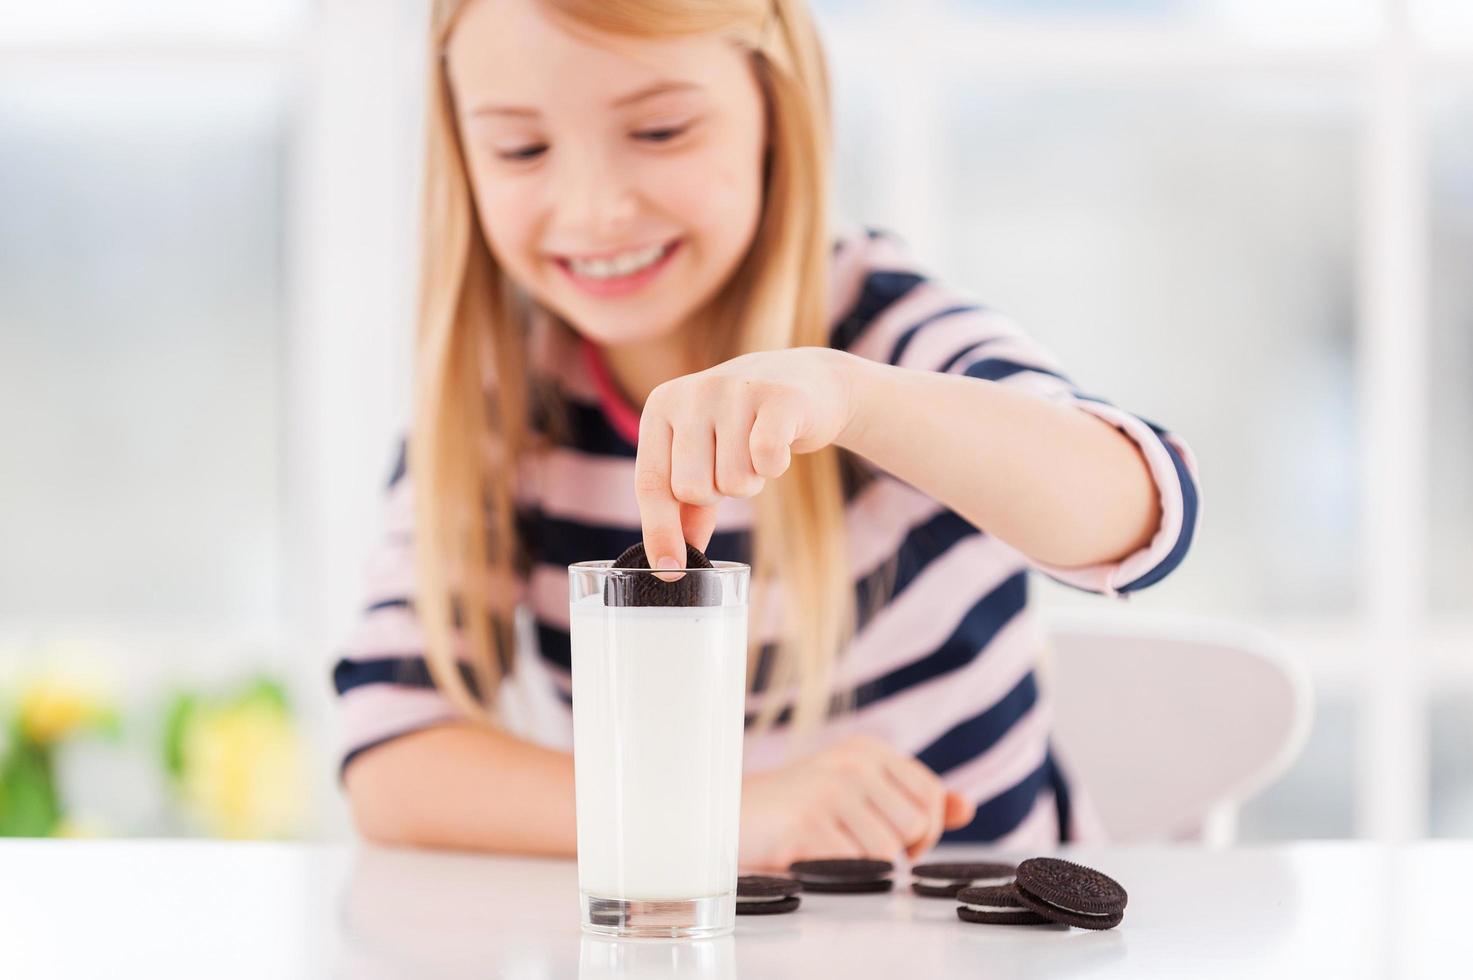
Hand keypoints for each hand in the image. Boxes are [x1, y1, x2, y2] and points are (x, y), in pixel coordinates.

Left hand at [634, 347, 855, 575]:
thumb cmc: (742, 427)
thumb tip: (670, 563)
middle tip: (734, 464)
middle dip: (718, 493)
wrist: (803, 379)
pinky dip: (775, 467)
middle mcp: (692, 393)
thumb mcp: (703, 457)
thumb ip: (683, 506)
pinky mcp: (779, 398)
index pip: (651, 482)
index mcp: (661, 406)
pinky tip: (780, 444)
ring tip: (756, 450)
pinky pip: (767, 461)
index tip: (669, 571)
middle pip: (693, 489)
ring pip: (733, 482)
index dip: (659, 532)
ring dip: (750, 479)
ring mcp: (735, 390)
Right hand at [737, 734, 977, 871]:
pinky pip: (856, 867)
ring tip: (828, 849)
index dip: (922, 830)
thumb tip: (966, 808)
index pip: (931, 796)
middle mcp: (853, 763)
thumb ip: (913, 799)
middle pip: (916, 826)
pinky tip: (810, 857)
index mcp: (867, 750)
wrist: (724, 818)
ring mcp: (830, 790)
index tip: (891, 838)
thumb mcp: (858, 794)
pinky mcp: (809, 823)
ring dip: (862, 866)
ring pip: (888, 852)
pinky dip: (836, 874)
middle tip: (852, 845)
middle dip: (896, 851)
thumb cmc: (794, 811)